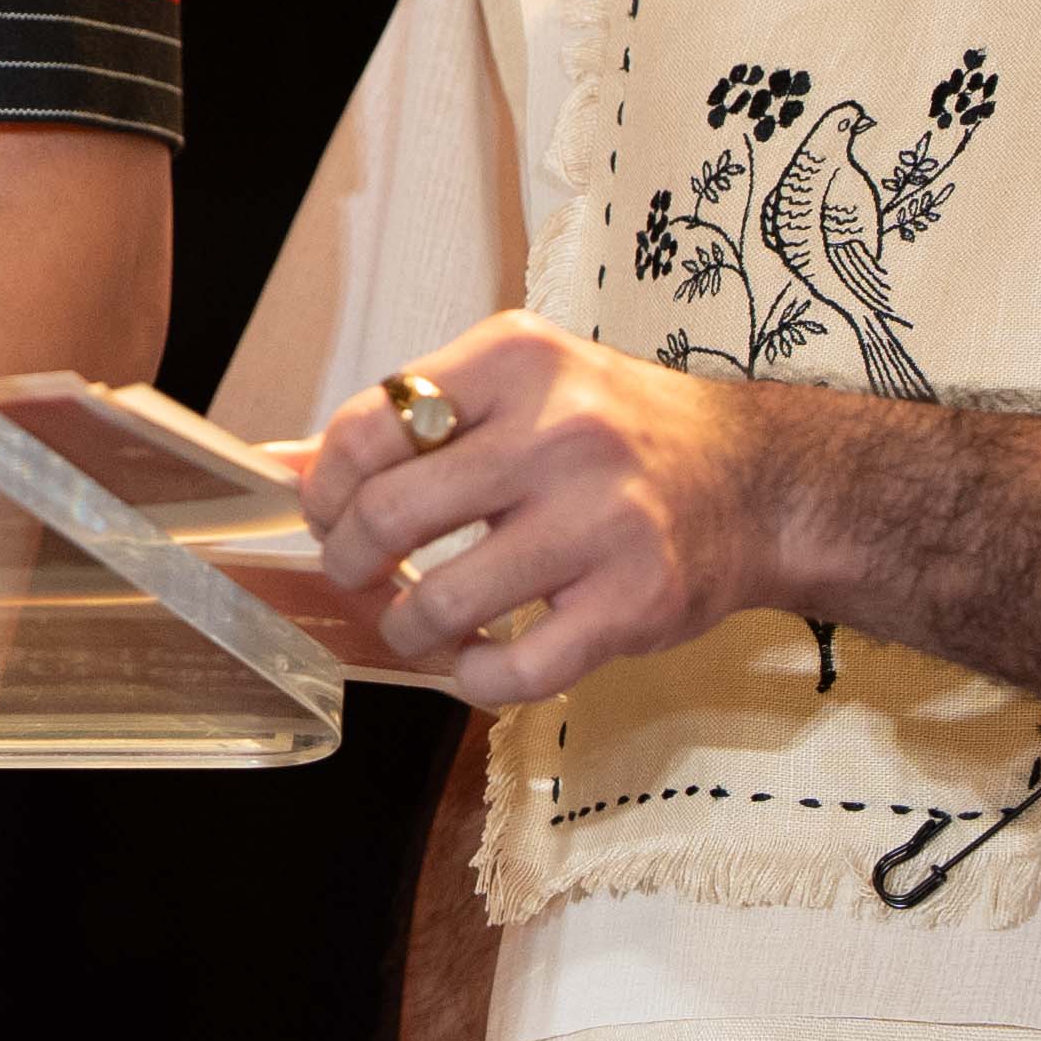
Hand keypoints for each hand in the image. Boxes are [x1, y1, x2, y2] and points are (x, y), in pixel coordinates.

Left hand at [290, 314, 808, 707]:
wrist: (761, 480)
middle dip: (352, 562)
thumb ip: (405, 426)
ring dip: (407, 629)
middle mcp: (561, 429)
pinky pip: (516, 668)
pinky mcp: (636, 600)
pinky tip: (478, 663)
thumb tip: (279, 468)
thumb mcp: (517, 391)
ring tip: (418, 625)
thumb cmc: (618, 434)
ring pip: (443, 601)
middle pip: (391, 514)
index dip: (325, 489)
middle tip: (363, 576)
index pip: (367, 426)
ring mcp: (603, 518)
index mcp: (517, 359)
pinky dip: (474, 681)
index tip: (333, 517)